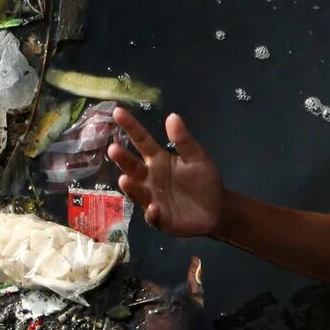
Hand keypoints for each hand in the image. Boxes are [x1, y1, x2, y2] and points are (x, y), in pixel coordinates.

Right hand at [108, 108, 226, 237]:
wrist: (216, 209)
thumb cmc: (203, 179)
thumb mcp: (197, 157)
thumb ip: (184, 140)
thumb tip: (173, 116)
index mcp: (158, 159)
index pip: (141, 141)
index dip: (130, 127)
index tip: (117, 111)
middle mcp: (149, 178)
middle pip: (132, 167)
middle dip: (122, 159)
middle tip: (113, 149)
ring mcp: (152, 198)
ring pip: (137, 192)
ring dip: (131, 187)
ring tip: (125, 179)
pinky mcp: (160, 218)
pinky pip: (153, 216)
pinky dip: (152, 214)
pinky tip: (154, 209)